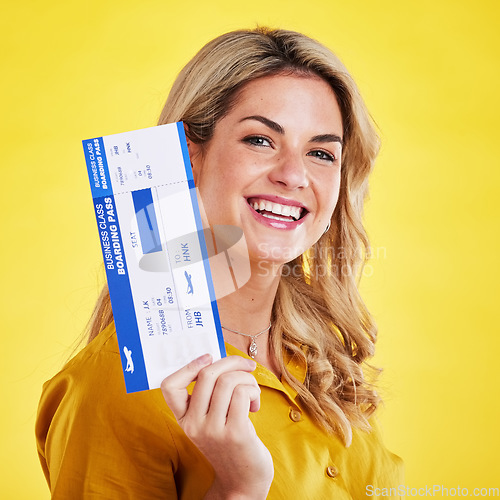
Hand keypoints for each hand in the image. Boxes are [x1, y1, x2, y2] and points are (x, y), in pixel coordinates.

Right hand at [161, 354, 273, 498]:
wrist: (243, 482)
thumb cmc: (230, 443)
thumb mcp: (210, 421)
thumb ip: (209, 395)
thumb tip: (221, 359)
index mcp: (184, 419)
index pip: (170, 386)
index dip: (188, 366)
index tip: (208, 357)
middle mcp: (194, 424)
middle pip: (208, 374)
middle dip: (232, 362)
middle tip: (246, 367)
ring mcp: (213, 430)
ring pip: (229, 381)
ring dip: (247, 379)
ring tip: (252, 392)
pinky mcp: (235, 432)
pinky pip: (243, 393)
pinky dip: (253, 390)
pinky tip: (255, 404)